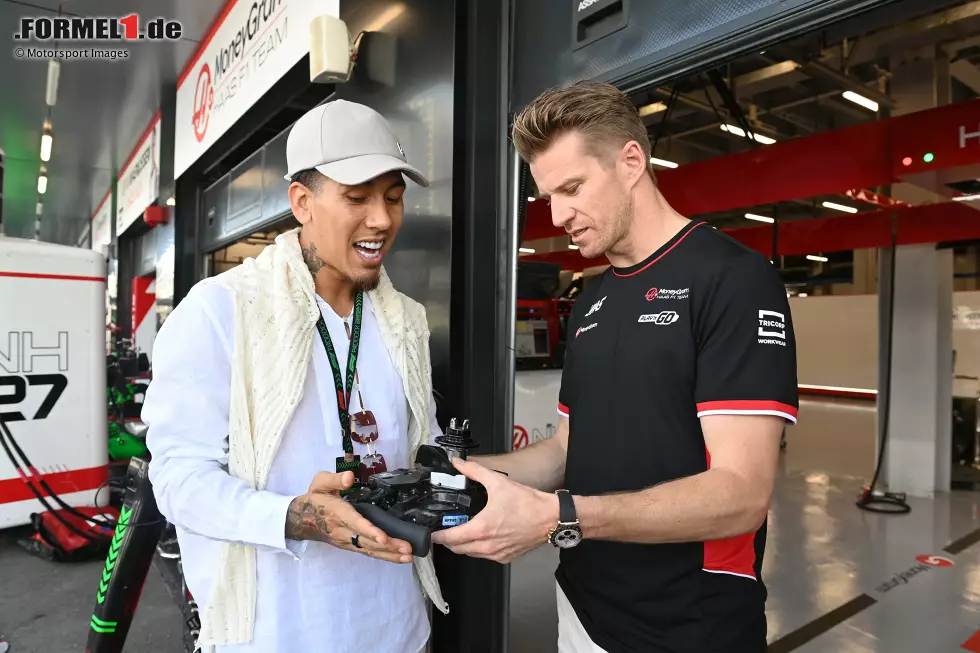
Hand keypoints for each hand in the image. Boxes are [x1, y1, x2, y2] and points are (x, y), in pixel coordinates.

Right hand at [285, 471, 413, 562]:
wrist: (301, 519)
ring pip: (369, 550)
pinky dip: (384, 556)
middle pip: (366, 541)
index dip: (370, 531)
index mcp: (338, 513)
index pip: (355, 523)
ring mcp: (346, 541)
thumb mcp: (320, 483)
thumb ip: (335, 479)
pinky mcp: (350, 546)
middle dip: (388, 546)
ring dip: (389, 554)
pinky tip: (398, 558)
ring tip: (408, 557)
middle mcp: (343, 531)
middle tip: (407, 549)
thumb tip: (349, 477)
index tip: (384, 537)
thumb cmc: (315, 498)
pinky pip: (368, 552)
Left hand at [430, 457, 557, 563]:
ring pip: (471, 554)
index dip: (437, 536)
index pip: (450, 539)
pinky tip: (483, 536)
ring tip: (463, 530)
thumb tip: (458, 464)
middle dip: (449, 540)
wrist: (551, 518)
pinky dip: (479, 549)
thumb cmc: (528, 503)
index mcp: (481, 529)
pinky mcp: (506, 558)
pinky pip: (485, 557)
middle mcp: (487, 546)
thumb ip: (475, 472)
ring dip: (464, 545)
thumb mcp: (498, 483)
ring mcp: (496, 554)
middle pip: (457, 549)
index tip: (430, 532)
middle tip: (446, 528)